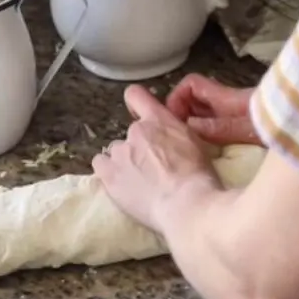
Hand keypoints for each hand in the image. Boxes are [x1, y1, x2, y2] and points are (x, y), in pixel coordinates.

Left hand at [93, 85, 220, 231]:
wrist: (186, 204)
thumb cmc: (198, 176)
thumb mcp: (195, 142)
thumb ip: (176, 132)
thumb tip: (168, 137)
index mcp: (158, 119)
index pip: (135, 95)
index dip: (136, 104)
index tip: (141, 115)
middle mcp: (135, 131)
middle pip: (131, 134)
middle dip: (140, 146)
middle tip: (154, 166)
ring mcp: (119, 153)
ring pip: (116, 152)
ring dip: (125, 161)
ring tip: (139, 180)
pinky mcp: (108, 175)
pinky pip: (100, 165)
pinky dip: (108, 171)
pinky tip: (122, 183)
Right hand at [166, 74, 259, 145]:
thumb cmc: (280, 123)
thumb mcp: (249, 128)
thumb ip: (220, 127)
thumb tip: (188, 125)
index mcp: (225, 97)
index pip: (191, 85)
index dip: (177, 98)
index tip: (172, 121)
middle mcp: (228, 102)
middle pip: (194, 100)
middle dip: (182, 115)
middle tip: (176, 139)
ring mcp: (235, 113)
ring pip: (205, 113)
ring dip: (194, 126)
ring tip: (187, 146)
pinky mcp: (244, 126)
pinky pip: (217, 126)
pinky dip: (207, 134)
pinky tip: (207, 152)